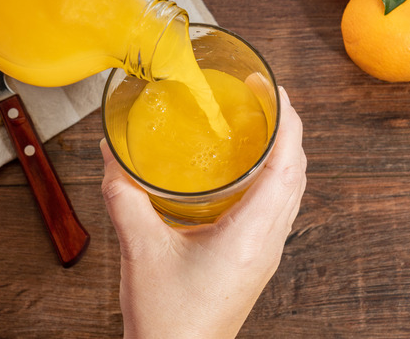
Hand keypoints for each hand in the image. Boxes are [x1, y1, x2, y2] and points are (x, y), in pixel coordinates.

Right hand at [100, 86, 305, 338]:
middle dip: (290, 132)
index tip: (278, 93)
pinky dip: (276, 179)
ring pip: (292, 193)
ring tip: (265, 127)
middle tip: (268, 101)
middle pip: (297, 175)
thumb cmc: (168, 320)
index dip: (289, 125)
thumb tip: (112, 156)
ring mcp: (266, 254)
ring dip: (287, 155)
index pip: (286, 168)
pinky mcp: (257, 262)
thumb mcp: (141, 252)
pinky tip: (251, 173)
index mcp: (249, 237)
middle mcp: (267, 243)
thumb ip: (125, 199)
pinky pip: (280, 209)